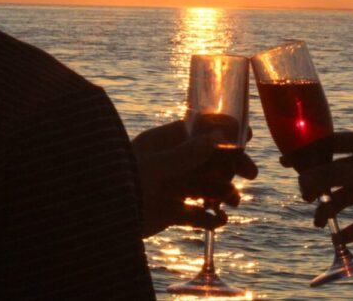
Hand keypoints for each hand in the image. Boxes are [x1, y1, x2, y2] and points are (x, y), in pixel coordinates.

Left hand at [131, 120, 257, 236]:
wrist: (100, 218)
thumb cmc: (123, 182)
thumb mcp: (156, 165)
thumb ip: (187, 153)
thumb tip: (219, 137)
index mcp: (163, 142)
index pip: (199, 132)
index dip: (223, 133)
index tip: (247, 135)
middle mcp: (169, 162)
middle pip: (209, 160)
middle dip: (230, 166)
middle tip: (251, 174)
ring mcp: (169, 187)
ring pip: (205, 186)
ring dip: (223, 192)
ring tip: (232, 201)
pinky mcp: (168, 212)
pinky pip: (195, 214)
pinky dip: (209, 218)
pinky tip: (218, 221)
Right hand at [285, 131, 352, 244]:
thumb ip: (333, 175)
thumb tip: (302, 179)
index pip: (332, 142)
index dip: (308, 152)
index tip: (285, 162)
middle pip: (337, 171)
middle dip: (320, 187)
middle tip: (305, 199)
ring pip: (349, 194)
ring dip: (333, 209)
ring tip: (319, 225)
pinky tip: (342, 239)